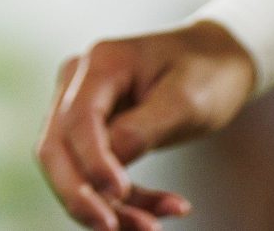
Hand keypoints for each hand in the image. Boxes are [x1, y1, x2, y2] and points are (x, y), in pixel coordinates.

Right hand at [37, 22, 258, 229]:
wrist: (217, 60)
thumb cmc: (206, 72)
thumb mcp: (184, 100)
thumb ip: (141, 131)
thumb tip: (106, 173)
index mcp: (101, 62)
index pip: (78, 119)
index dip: (92, 162)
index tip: (120, 195)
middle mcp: (79, 82)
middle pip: (55, 148)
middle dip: (80, 196)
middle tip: (113, 230)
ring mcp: (80, 105)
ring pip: (72, 170)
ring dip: (108, 206)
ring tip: (152, 227)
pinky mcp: (92, 131)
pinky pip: (94, 174)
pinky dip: (124, 201)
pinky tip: (164, 208)